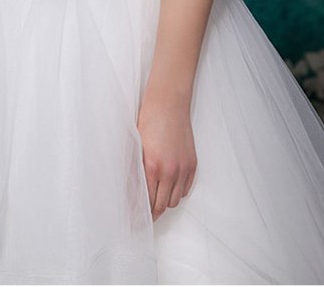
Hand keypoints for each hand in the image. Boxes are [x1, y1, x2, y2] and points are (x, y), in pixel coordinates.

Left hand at [136, 83, 196, 220]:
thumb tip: (131, 191)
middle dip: (153, 212)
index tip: (136, 219)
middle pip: (162, 205)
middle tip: (146, 215)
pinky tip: (170, 187)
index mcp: (152, 166)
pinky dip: (178, 192)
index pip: (147, 201)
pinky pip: (186, 188)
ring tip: (157, 199)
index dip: (141, 213)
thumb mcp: (136, 146)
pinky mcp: (193, 163)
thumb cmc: (149, 120)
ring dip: (166, 202)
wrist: (168, 104)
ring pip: (176, 200)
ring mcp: (183, 168)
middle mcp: (170, 171)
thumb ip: (135, 171)